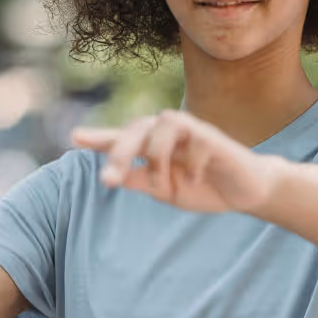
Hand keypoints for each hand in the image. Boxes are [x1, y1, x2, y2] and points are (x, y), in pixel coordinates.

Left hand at [71, 109, 280, 214]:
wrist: (243, 191)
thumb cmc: (202, 186)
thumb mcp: (164, 189)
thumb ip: (139, 180)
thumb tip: (109, 175)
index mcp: (154, 145)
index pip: (123, 138)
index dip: (99, 137)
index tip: (74, 137)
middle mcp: (170, 133)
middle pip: (138, 128)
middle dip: (121, 153)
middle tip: (110, 180)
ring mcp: (193, 131)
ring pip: (163, 126)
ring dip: (159, 159)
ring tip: (165, 185)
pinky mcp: (214, 138)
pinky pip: (196, 142)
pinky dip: (192, 165)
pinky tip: (198, 180)